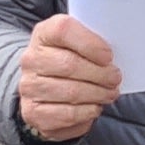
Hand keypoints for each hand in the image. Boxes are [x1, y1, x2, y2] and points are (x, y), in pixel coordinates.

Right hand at [16, 14, 119, 142]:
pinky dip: (87, 112)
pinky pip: (67, 114)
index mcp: (43, 34)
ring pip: (71, 92)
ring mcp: (29, 87)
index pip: (63, 30)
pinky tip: (95, 107)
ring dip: (97, 94)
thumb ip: (93, 43)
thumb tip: (115, 56)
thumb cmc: (69, 61)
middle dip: (100, 74)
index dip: (90, 44)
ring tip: (109, 94)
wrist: (45, 87)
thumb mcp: (79, 44)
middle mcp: (31, 59)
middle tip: (115, 78)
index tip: (108, 56)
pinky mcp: (34, 113)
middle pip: (69, 65)